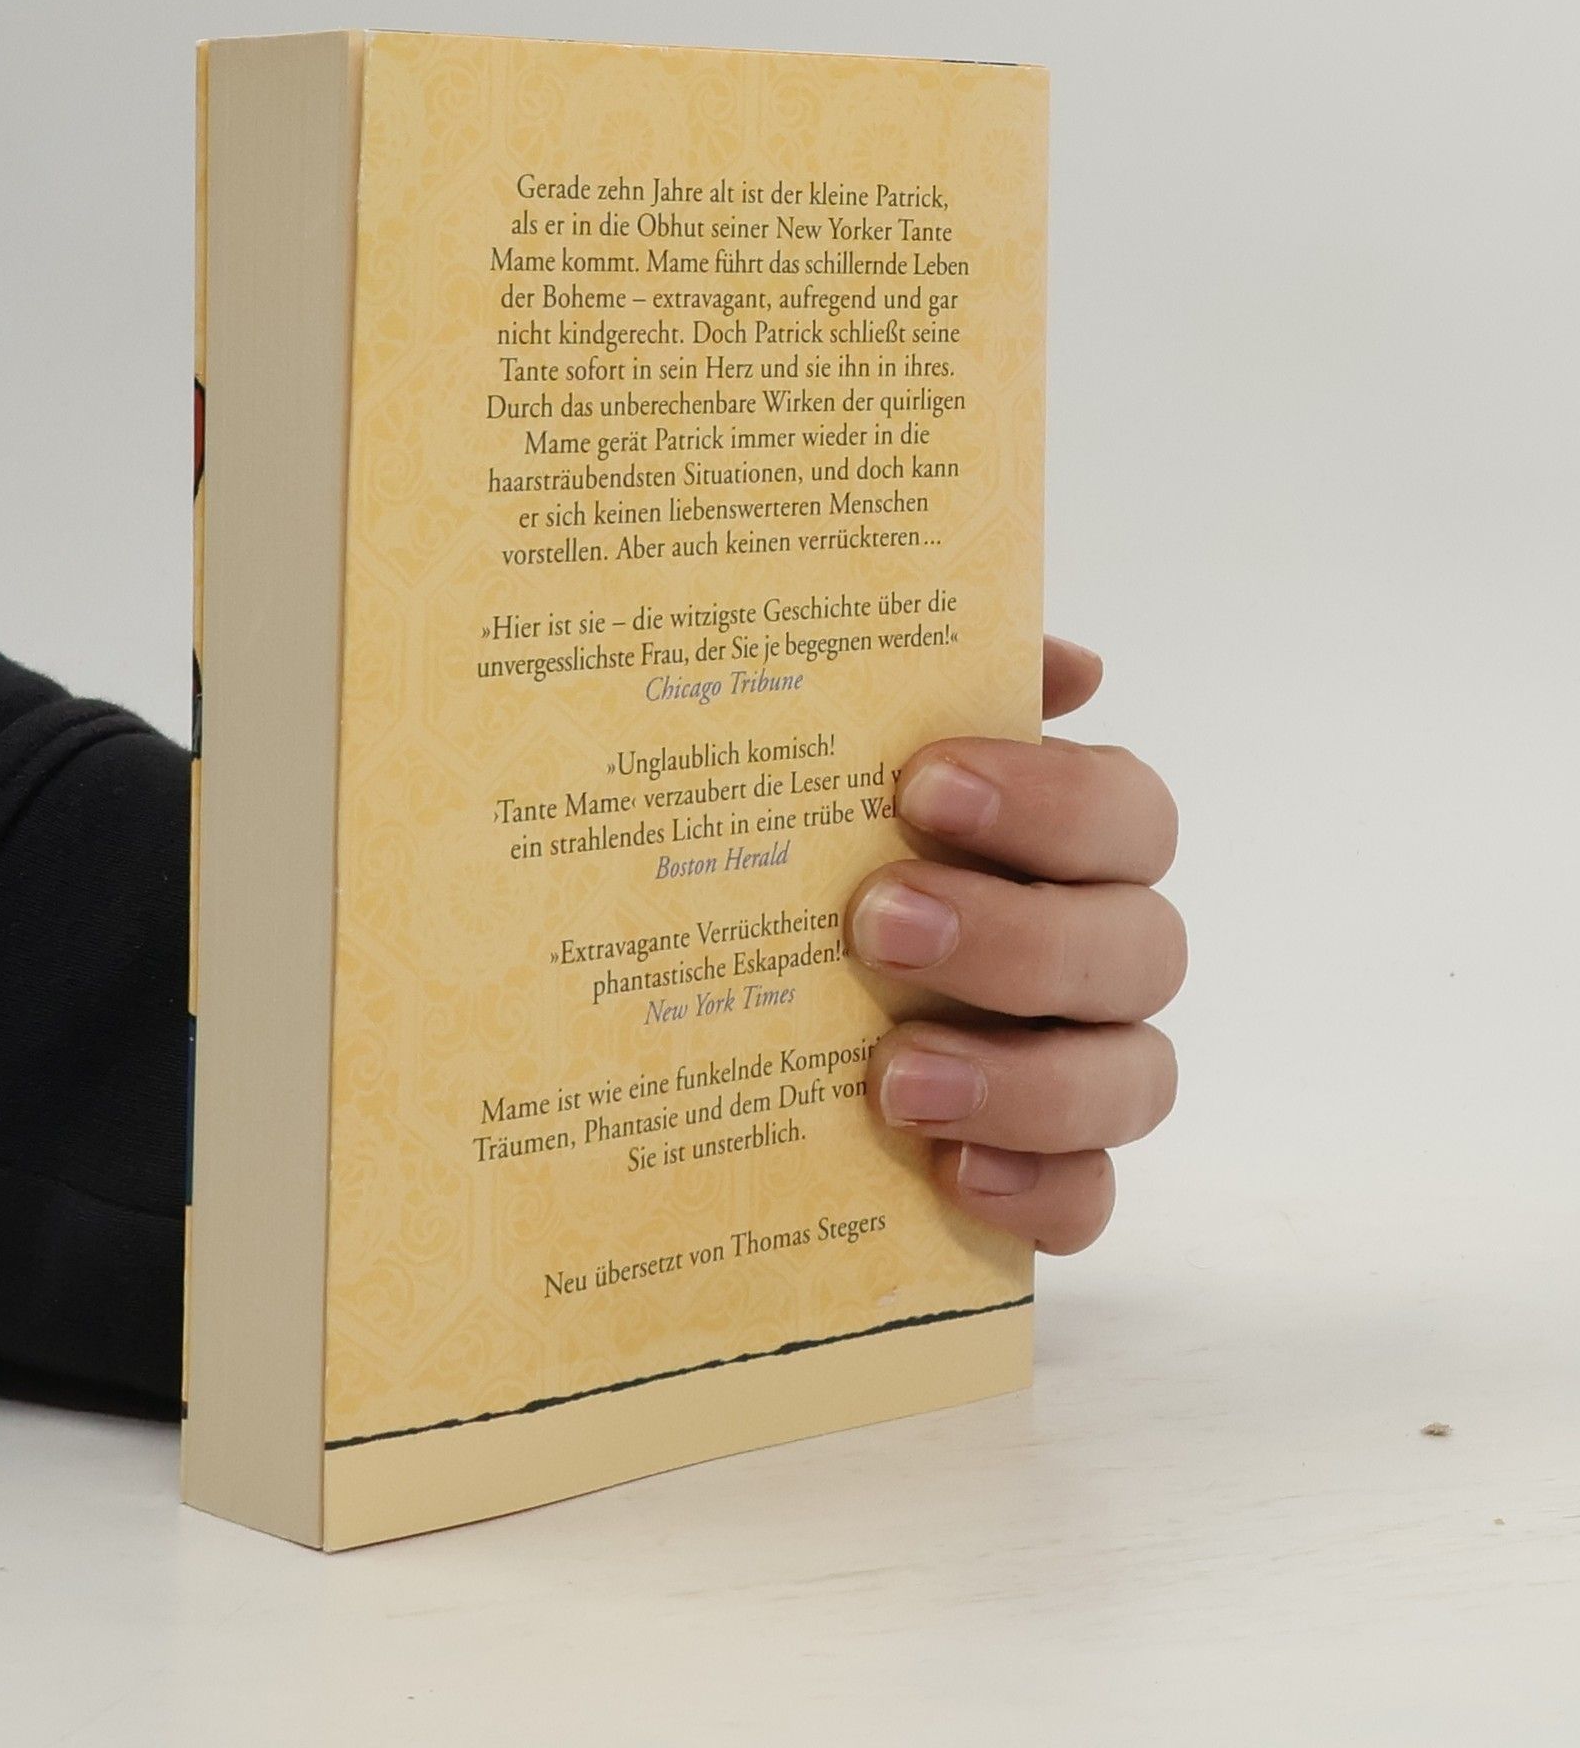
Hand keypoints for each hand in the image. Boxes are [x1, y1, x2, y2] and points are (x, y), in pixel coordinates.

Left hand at [844, 637, 1183, 1252]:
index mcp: (1067, 846)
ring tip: (893, 1077)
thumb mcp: (836, 768)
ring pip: (1134, 1079)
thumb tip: (1066, 662)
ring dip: (1024, 1079)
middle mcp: (1096, 953)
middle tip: (874, 924)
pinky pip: (1090, 1201)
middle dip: (1015, 936)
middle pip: (1139, 946)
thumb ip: (932, 692)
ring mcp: (1081, 1069)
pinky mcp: (1044, 1174)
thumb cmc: (810, 858)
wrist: (722, 1016)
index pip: (1125, 813)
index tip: (918, 787)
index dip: (1048, 799)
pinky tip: (949, 1173)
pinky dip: (1038, 1193)